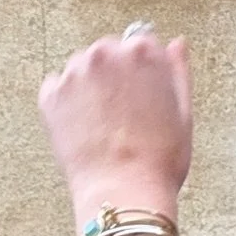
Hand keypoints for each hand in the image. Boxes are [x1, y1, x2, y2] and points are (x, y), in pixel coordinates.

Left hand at [38, 31, 192, 233]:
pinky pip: (57, 88)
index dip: (145, 72)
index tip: (144, 95)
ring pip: (82, 69)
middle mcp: (105, 54)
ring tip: (104, 125)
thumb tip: (176, 45)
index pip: (141, 44)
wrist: (123, 192)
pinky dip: (67, 104)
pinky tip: (84, 129)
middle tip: (125, 115)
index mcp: (142, 53)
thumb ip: (178, 71)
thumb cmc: (158, 161)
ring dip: (90, 88)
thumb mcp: (183, 113)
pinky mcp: (51, 94)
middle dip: (115, 76)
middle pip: (108, 53)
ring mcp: (74, 73)